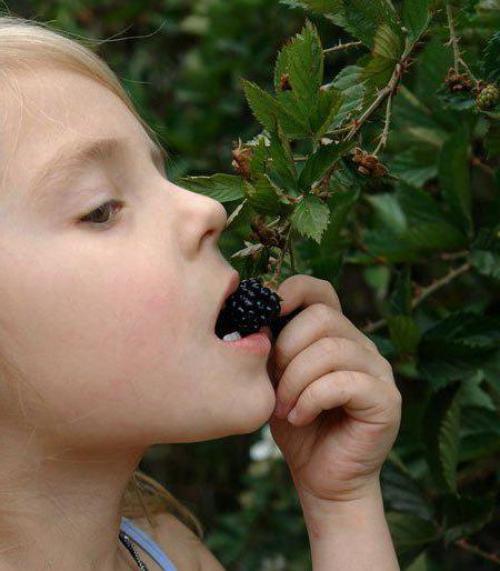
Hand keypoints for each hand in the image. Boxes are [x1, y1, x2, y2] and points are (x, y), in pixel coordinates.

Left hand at [267, 275, 401, 504]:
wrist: (321, 478)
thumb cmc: (296, 423)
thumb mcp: (275, 377)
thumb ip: (272, 346)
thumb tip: (254, 318)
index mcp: (336, 334)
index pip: (320, 291)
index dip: (292, 292)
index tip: (264, 313)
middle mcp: (361, 345)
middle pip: (322, 317)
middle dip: (285, 349)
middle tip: (273, 384)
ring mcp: (378, 370)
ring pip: (329, 349)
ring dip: (294, 381)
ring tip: (283, 408)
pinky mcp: (386, 399)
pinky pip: (342, 382)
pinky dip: (310, 400)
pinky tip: (300, 417)